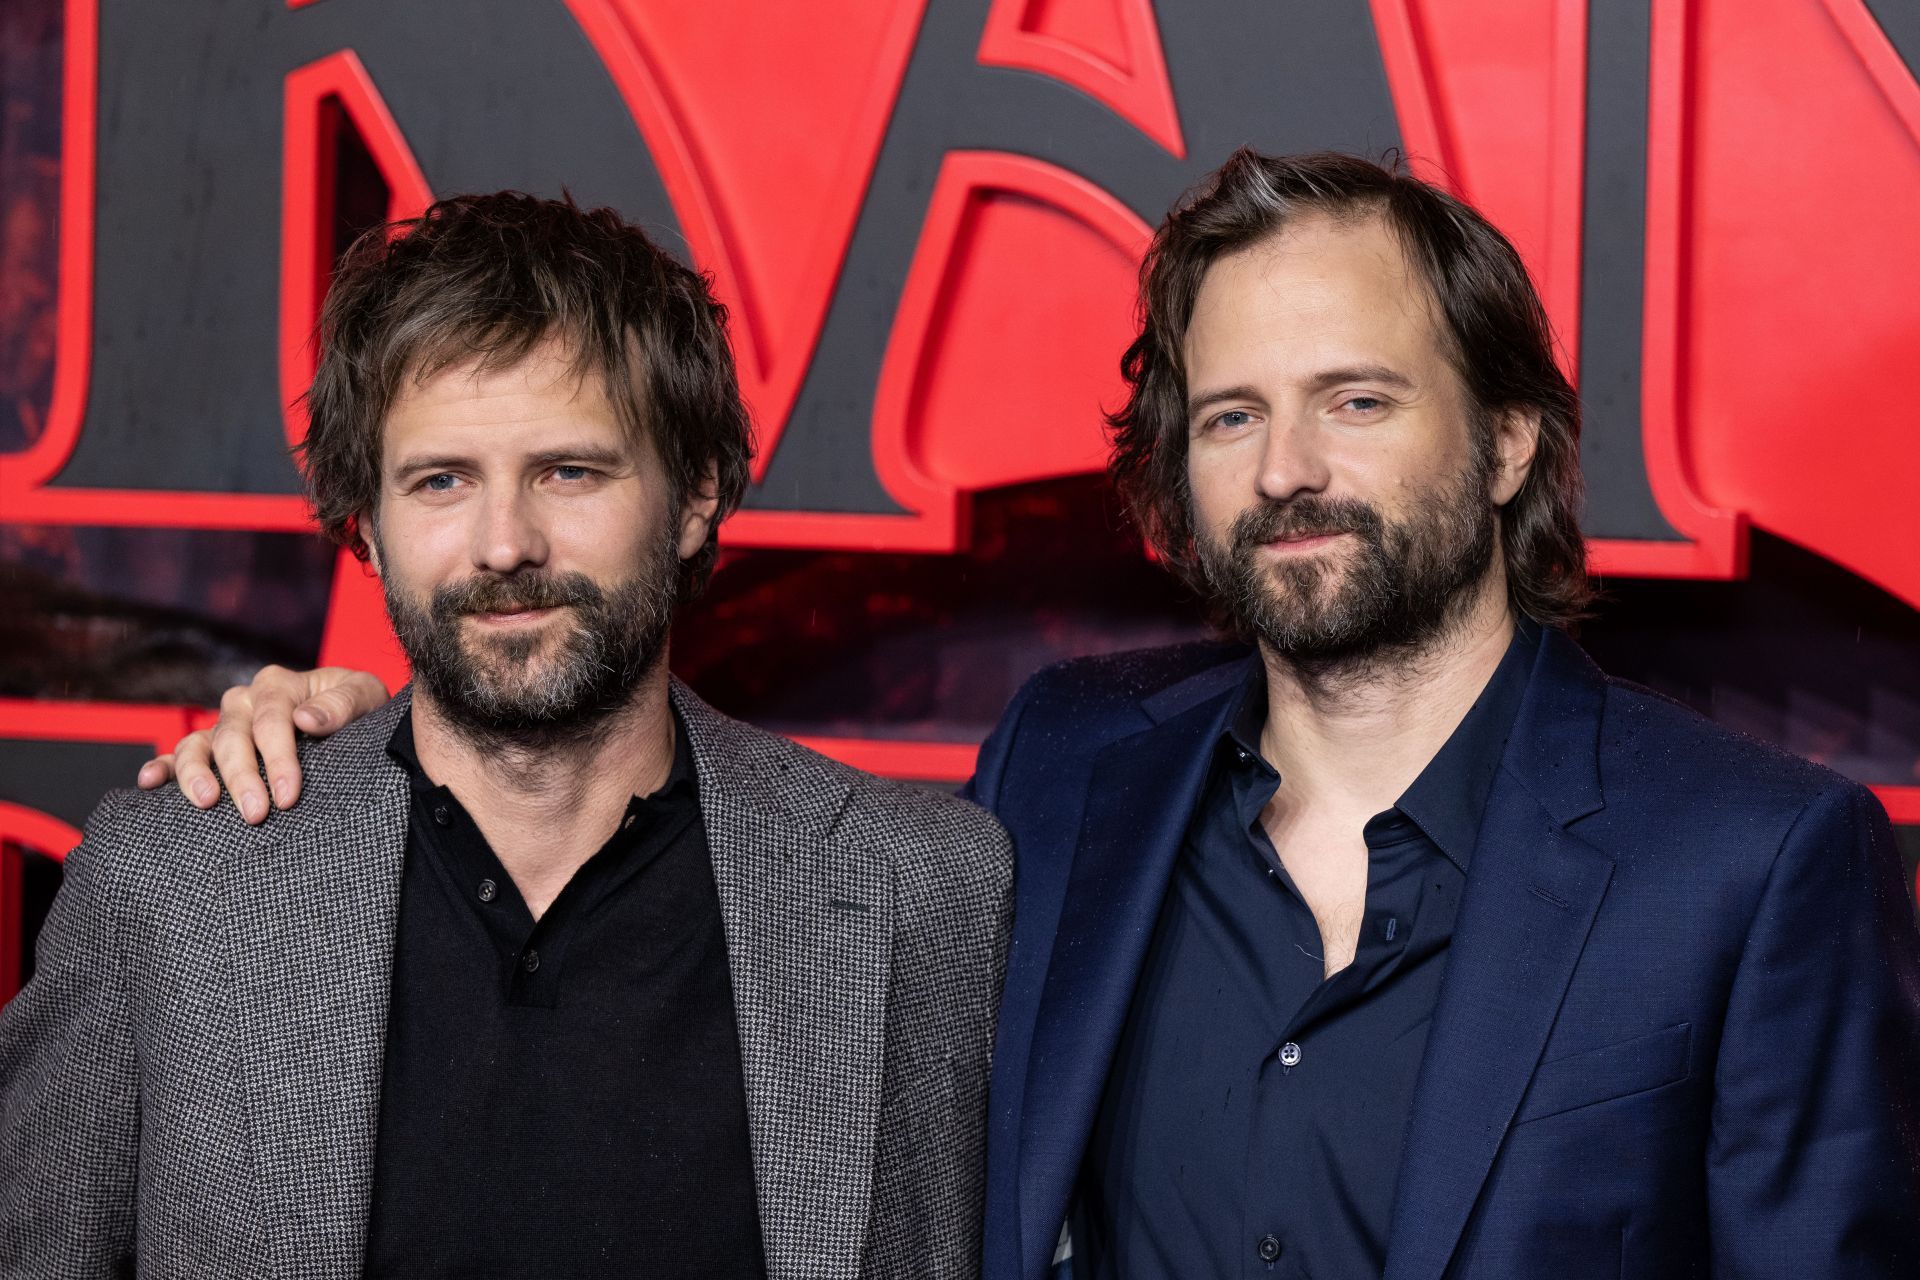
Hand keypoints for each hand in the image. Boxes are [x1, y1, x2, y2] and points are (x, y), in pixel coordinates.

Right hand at [136, 665, 389, 823]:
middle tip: (256, 813)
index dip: (279, 759)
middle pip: (233, 737)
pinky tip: (149, 783)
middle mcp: (244, 701)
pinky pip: (177, 754)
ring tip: (206, 802)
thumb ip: (342, 704)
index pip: (272, 721)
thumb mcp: (366, 695)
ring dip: (196, 774)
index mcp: (279, 685)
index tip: (288, 795)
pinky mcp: (211, 747)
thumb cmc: (359, 708)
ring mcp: (224, 724)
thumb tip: (305, 719)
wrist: (353, 718)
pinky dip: (162, 767)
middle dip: (242, 777)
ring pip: (197, 744)